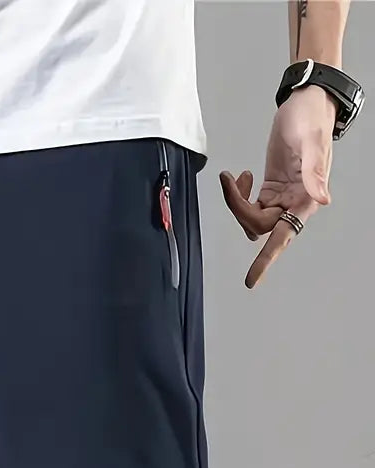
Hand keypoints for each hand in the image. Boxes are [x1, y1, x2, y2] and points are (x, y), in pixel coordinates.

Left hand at [220, 84, 335, 288]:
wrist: (306, 102)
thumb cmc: (310, 118)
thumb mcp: (310, 143)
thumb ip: (315, 172)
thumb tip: (322, 200)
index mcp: (306, 198)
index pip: (283, 236)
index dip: (266, 259)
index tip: (251, 279)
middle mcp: (294, 203)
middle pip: (257, 225)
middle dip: (238, 207)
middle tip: (229, 180)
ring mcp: (282, 198)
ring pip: (251, 218)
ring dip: (236, 202)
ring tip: (234, 176)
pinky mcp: (271, 189)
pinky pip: (250, 206)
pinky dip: (238, 195)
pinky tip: (243, 176)